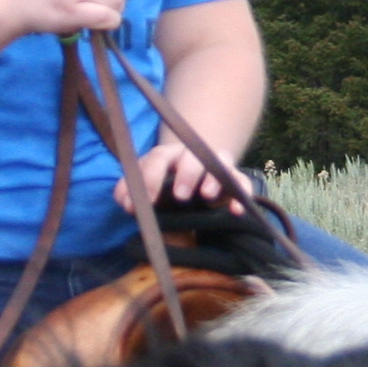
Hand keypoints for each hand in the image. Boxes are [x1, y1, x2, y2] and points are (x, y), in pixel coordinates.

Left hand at [119, 135, 246, 214]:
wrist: (192, 176)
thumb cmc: (164, 184)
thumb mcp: (145, 186)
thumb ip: (129, 192)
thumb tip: (125, 201)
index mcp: (167, 156)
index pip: (158, 158)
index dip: (152, 178)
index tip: (149, 200)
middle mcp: (192, 155)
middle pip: (191, 155)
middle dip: (186, 173)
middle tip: (180, 196)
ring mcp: (215, 164)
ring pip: (219, 160)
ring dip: (212, 177)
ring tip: (206, 196)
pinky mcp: (234, 179)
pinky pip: (241, 182)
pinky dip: (241, 194)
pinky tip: (236, 211)